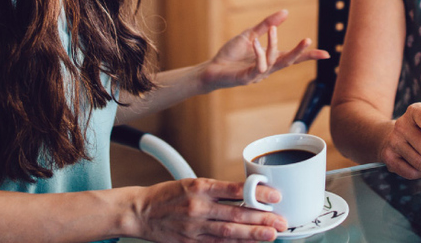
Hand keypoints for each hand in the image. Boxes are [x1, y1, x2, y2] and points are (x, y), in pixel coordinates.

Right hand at [132, 178, 286, 242]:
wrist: (139, 212)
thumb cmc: (167, 195)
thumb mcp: (191, 183)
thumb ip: (217, 191)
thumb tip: (247, 196)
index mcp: (199, 187)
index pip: (234, 190)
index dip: (257, 194)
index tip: (275, 196)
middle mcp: (198, 207)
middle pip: (235, 214)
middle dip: (261, 218)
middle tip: (281, 221)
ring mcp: (194, 227)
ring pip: (228, 233)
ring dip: (252, 235)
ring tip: (271, 235)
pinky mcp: (190, 242)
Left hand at [201, 10, 328, 91]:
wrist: (212, 68)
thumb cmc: (231, 53)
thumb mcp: (250, 34)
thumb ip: (267, 25)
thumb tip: (285, 12)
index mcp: (270, 58)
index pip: (293, 57)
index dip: (309, 55)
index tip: (327, 54)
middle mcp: (268, 68)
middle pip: (289, 61)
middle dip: (299, 52)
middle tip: (308, 40)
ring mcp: (258, 75)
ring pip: (273, 61)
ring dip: (274, 44)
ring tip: (272, 30)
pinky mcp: (248, 78)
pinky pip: (258, 66)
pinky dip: (259, 54)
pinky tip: (256, 43)